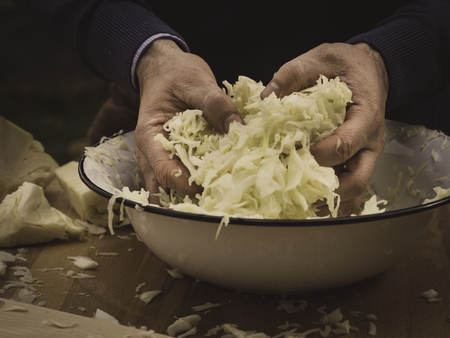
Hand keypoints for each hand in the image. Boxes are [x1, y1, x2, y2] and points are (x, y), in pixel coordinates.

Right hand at [135, 39, 243, 201]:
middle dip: (189, 197)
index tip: (214, 185)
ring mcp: (160, 156)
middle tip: (219, 198)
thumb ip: (215, 103)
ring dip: (190, 194)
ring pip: (169, 187)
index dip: (188, 184)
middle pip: (165, 186)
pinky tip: (214, 184)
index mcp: (149, 135)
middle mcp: (150, 152)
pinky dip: (194, 184)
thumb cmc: (174, 73)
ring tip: (217, 197)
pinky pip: (179, 177)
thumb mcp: (196, 82)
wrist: (163, 67)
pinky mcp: (173, 155)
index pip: (164, 172)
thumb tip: (238, 127)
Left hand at [260, 43, 388, 214]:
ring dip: (330, 201)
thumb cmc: (347, 65)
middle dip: (327, 190)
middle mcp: (370, 142)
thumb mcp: (320, 58)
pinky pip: (350, 188)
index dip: (322, 155)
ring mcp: (366, 155)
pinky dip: (332, 198)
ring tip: (301, 201)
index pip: (348, 144)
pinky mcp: (357, 161)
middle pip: (358, 179)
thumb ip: (293, 74)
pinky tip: (309, 197)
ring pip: (356, 190)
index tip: (298, 156)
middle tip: (296, 189)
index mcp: (365, 116)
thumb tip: (265, 98)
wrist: (369, 70)